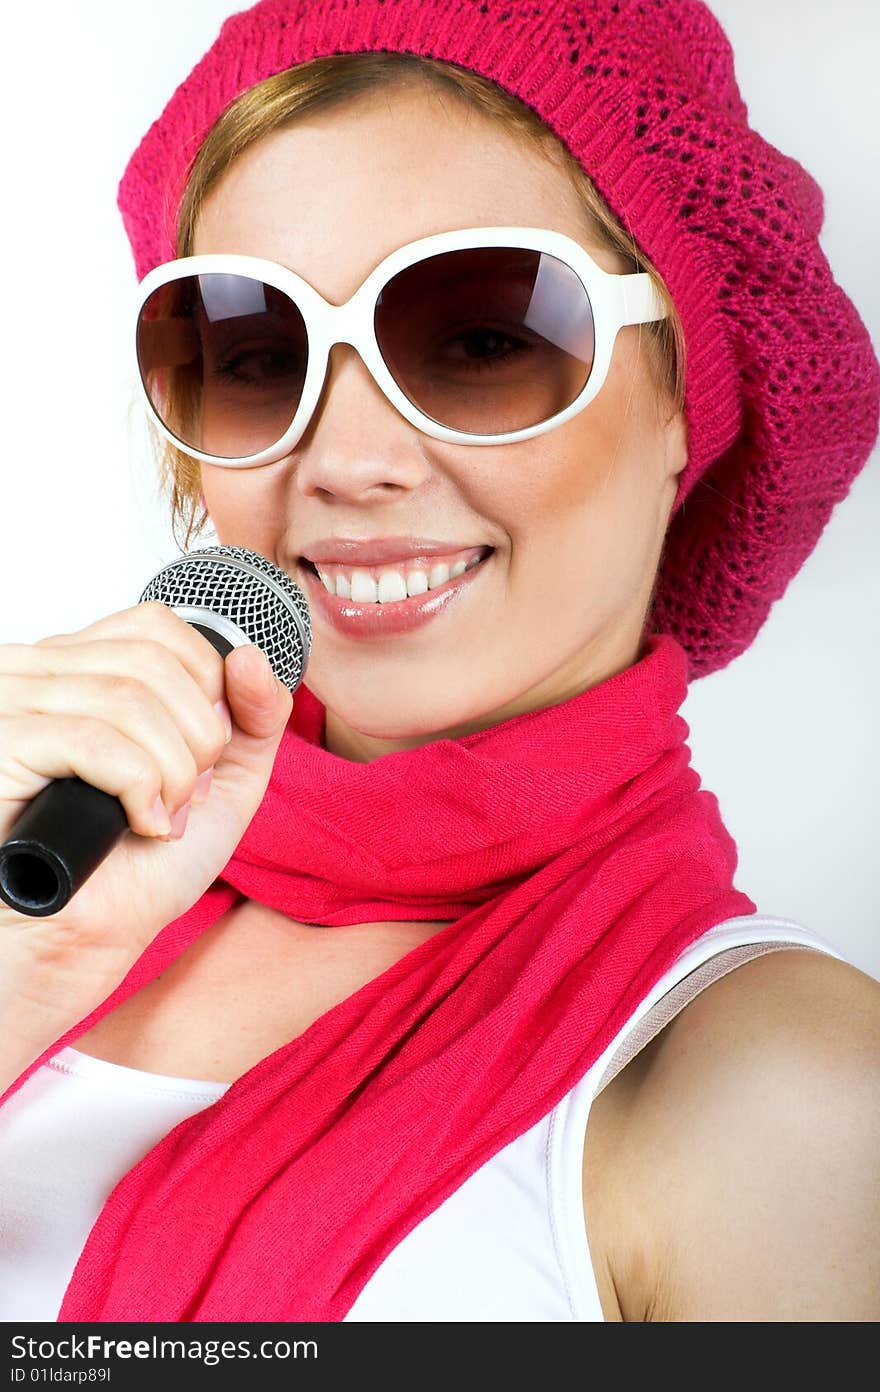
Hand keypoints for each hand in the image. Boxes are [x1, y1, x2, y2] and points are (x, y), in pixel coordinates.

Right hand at [0, 602, 291, 1074]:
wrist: (82, 941)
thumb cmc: (137, 868)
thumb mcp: (221, 781)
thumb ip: (253, 718)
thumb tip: (252, 658)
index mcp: (80, 668)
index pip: (155, 625)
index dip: (204, 684)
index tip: (204, 749)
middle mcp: (36, 673)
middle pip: (151, 660)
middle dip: (197, 737)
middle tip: (184, 795)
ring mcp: (11, 706)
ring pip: (128, 699)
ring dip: (171, 772)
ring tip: (159, 817)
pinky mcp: (1, 748)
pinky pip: (93, 740)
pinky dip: (139, 787)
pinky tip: (138, 824)